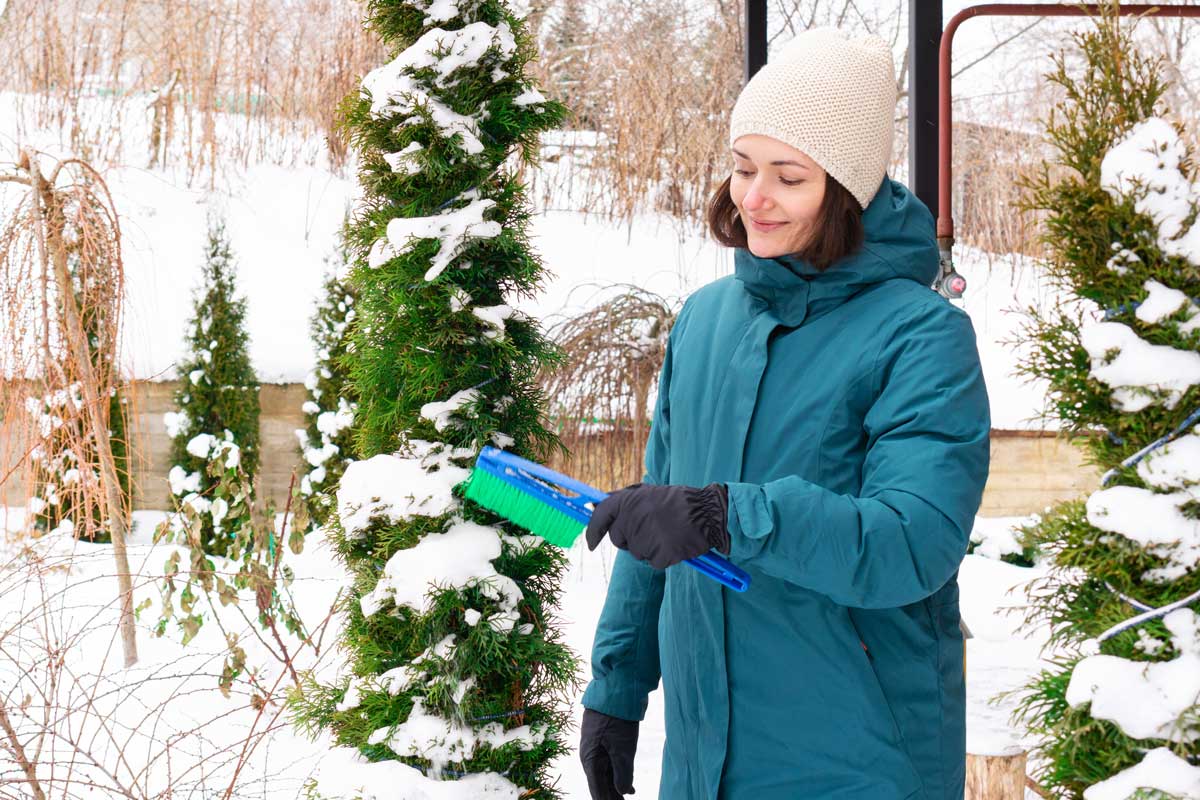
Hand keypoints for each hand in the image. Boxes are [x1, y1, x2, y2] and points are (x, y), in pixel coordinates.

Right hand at [579, 708, 638, 798]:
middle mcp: (591, 757)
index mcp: (591, 761)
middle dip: (612, 798)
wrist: (613, 691)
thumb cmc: (616, 719)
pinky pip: (610, 766)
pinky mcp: (604, 742)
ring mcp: (597, 749)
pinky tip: (630, 787)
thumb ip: (623, 773)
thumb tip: (623, 792)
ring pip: (606, 776)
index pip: (597, 791)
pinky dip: (619, 778)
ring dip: (616, 790)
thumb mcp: (623, 748)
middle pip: (601, 785)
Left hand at [584, 482, 729, 568]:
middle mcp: (634, 517)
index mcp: (630, 499)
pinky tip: (676, 544)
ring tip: (668, 533)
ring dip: (650, 548)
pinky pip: (654, 563)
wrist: (709, 511)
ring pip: (637, 553)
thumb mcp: (649, 493)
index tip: (591, 543)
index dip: (593, 531)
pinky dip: (664, 558)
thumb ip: (625, 500)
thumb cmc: (679, 503)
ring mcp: (646, 536)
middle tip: (650, 531)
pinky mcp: (661, 552)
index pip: (601, 515)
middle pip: (618, 539)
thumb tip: (597, 505)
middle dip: (630, 540)